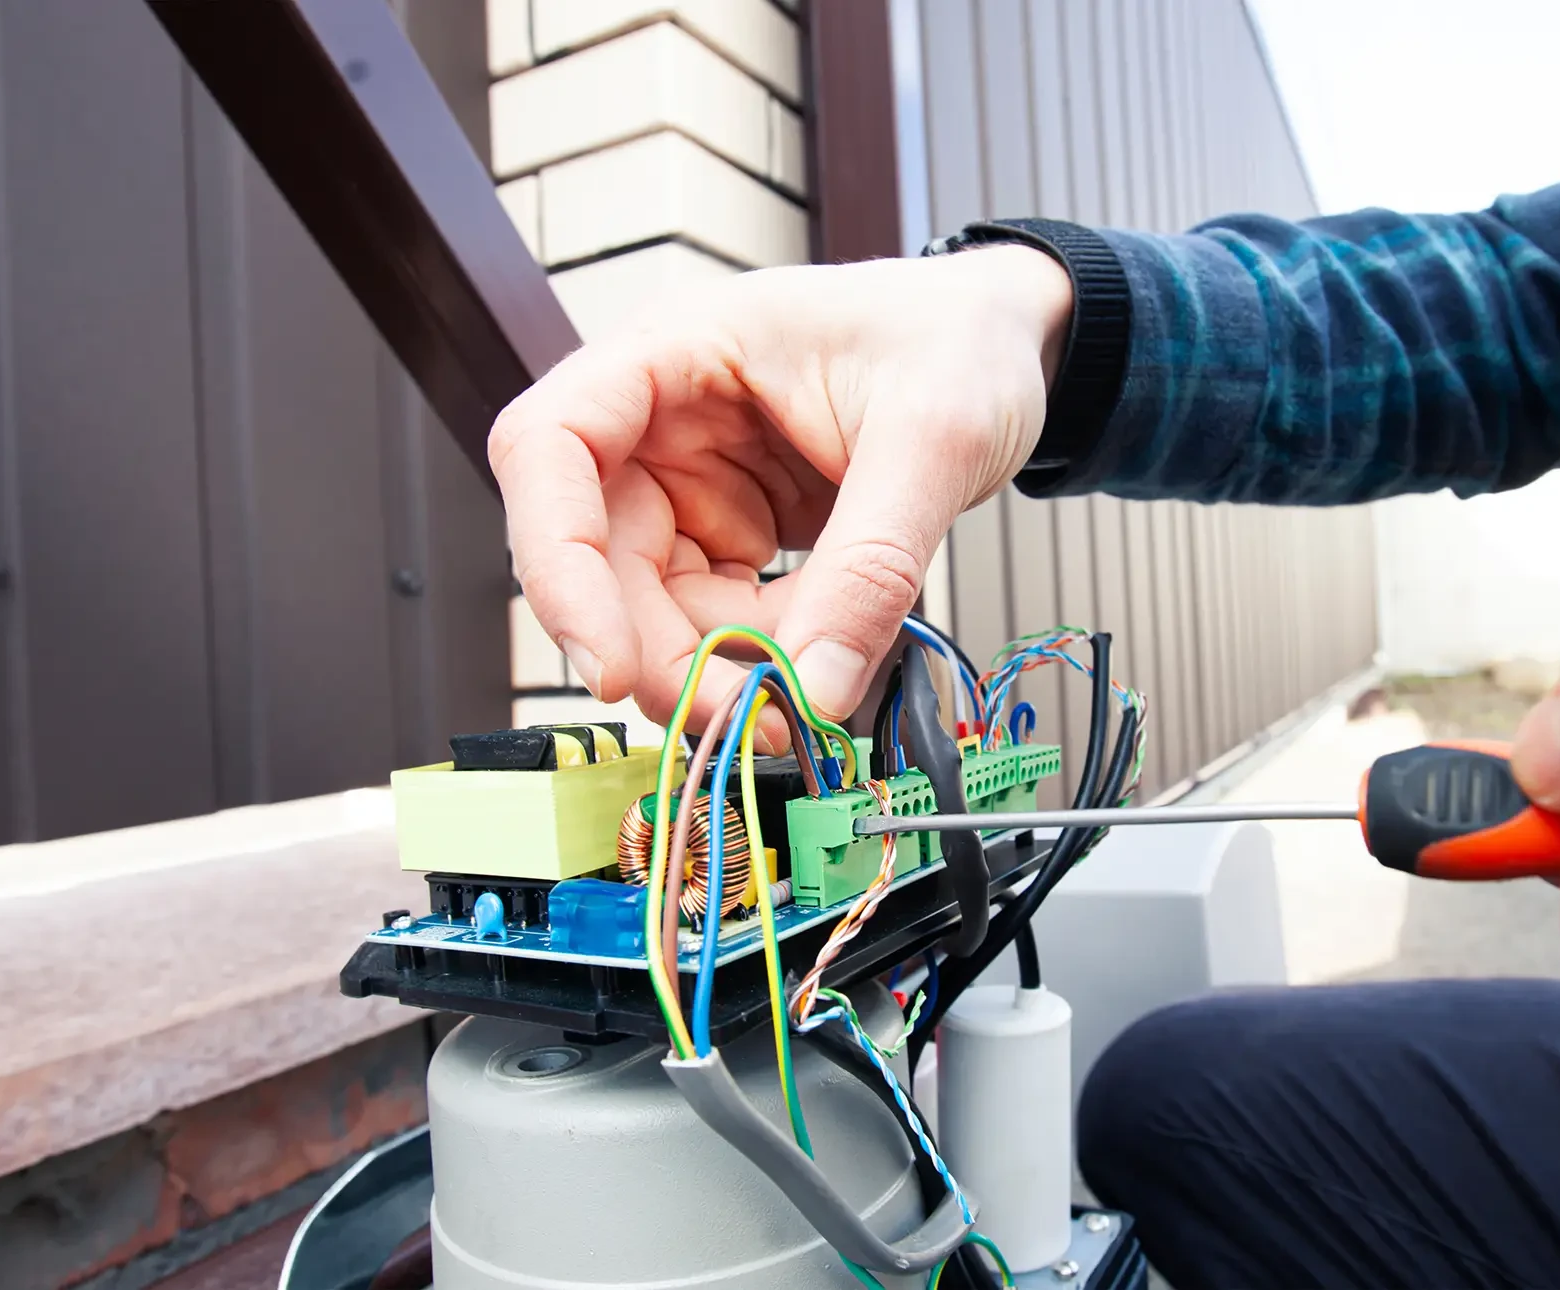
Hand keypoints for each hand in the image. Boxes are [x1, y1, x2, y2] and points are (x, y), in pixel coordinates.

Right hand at [489, 246, 1071, 730]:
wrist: (1010, 343)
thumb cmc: (962, 340)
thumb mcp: (934, 439)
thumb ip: (872, 566)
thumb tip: (816, 690)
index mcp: (675, 349)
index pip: (549, 447)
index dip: (556, 562)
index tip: (607, 664)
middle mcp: (660, 416)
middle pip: (594, 555)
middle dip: (658, 652)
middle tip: (745, 718)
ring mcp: (689, 478)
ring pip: (649, 604)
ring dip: (715, 665)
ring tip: (810, 683)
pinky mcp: (728, 528)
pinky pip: (710, 618)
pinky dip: (756, 654)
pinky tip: (820, 652)